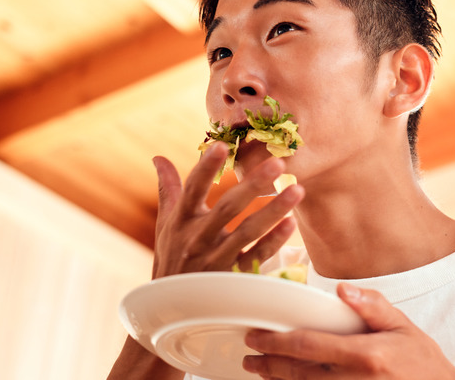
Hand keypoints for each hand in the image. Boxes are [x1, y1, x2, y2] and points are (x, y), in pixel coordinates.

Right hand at [151, 142, 304, 278]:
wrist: (172, 308)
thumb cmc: (172, 257)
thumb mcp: (166, 224)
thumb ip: (168, 188)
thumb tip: (158, 156)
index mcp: (181, 221)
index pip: (192, 189)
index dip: (206, 168)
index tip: (221, 145)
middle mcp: (197, 239)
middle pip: (227, 208)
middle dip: (253, 184)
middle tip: (277, 163)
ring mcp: (216, 260)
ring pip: (247, 232)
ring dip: (273, 211)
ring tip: (297, 191)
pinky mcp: (232, 277)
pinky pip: (256, 258)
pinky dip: (274, 241)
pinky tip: (291, 224)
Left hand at [243, 283, 454, 379]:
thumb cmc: (421, 361)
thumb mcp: (402, 326)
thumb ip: (372, 306)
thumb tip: (340, 289)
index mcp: (365, 356)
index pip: (308, 347)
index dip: (276, 342)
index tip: (255, 337)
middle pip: (298, 373)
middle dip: (268, 365)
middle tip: (249, 357)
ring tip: (258, 371)